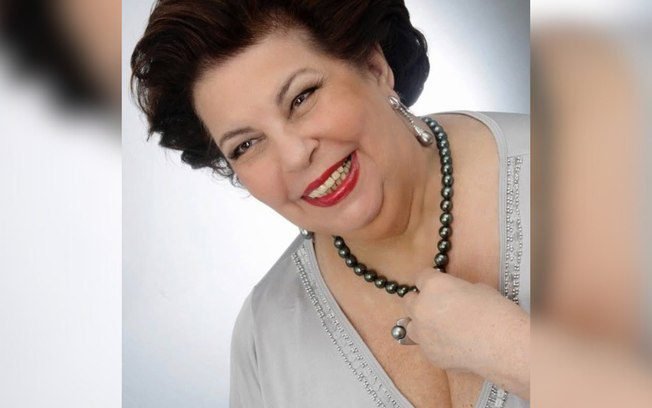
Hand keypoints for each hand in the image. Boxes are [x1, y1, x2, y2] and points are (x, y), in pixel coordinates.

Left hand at [402, 268, 529, 397]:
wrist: (503, 345)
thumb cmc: (496, 312)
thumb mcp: (476, 288)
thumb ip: (456, 290)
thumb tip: (454, 296)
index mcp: (433, 286)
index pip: (421, 277)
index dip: (431, 281)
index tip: (438, 285)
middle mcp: (421, 308)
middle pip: (409, 300)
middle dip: (420, 301)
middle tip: (436, 306)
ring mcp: (422, 333)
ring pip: (410, 325)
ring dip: (421, 323)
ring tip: (439, 327)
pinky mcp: (429, 354)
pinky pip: (425, 345)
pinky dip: (434, 343)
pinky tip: (452, 345)